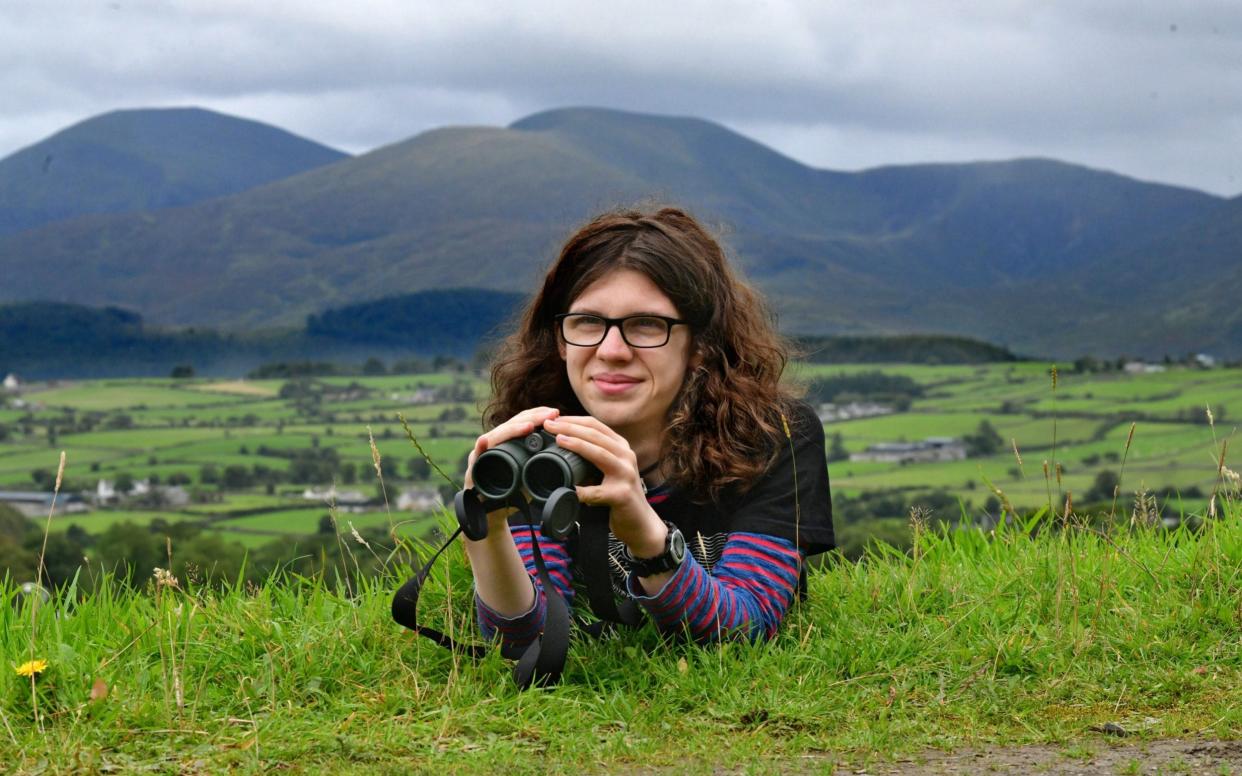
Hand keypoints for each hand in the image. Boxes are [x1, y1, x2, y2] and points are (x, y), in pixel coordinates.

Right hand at [465, 407, 560, 517]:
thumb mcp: (532, 476)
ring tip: (529, 426)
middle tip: (551, 415)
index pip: (523, 421)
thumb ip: (545, 466)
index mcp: (508, 442)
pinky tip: (484, 442)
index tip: (556, 413)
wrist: (492, 515)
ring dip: (512, 431)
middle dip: (532, 418)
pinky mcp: (474, 470)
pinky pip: (477, 458)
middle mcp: (494, 444)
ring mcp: (482, 455)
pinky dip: (481, 448)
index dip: (538, 415)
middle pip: (511, 425)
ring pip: (496, 437)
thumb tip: (574, 465)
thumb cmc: (513, 494)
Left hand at [542, 416, 666, 556]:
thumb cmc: (618, 495)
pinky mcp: (623, 495)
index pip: (595, 425)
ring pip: (600, 453)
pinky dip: (581, 490)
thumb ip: (590, 458)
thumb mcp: (607, 470)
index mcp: (620, 447)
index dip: (573, 419)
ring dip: (577, 445)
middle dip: (570, 427)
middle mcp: (626, 456)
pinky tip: (568, 488)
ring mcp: (627, 474)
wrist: (640, 522)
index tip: (552, 419)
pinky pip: (597, 491)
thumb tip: (558, 450)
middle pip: (595, 435)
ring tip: (559, 440)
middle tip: (549, 425)